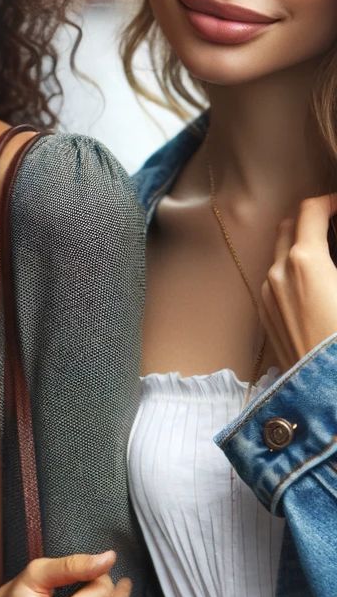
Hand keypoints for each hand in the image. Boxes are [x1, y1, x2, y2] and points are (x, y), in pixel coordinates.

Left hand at [263, 194, 336, 369]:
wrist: (327, 394)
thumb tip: (332, 253)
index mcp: (304, 262)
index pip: (309, 213)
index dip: (328, 202)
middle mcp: (277, 273)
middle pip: (288, 228)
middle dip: (310, 220)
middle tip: (335, 225)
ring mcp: (267, 295)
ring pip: (279, 255)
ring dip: (300, 246)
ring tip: (329, 256)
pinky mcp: (265, 316)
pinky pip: (275, 281)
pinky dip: (292, 271)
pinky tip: (316, 286)